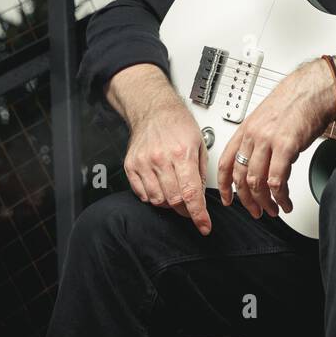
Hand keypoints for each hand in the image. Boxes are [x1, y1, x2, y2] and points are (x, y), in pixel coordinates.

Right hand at [123, 102, 212, 234]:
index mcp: (181, 153)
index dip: (199, 214)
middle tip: (191, 207)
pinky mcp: (131, 166)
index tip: (204, 226)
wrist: (154, 110)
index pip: (191, 193)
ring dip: (169, 204)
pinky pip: (142, 194)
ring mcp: (143, 163)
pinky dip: (153, 197)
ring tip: (175, 193)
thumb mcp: (199, 144)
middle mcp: (161, 159)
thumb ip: (200, 172)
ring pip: (157, 200)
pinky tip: (161, 187)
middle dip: (186, 210)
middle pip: (174, 200)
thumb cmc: (178, 124)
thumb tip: (201, 196)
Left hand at [217, 58, 335, 218]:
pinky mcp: (286, 146)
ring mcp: (268, 141)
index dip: (224, 185)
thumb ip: (259, 139)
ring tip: (275, 208)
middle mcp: (253, 136)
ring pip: (257, 182)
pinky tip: (286, 200)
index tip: (228, 199)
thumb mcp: (267, 118)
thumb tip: (258, 160)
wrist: (315, 89)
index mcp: (246, 129)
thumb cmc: (296, 101)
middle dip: (248, 200)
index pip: (226, 162)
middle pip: (241, 177)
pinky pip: (277, 180)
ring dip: (266, 201)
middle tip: (257, 211)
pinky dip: (281, 196)